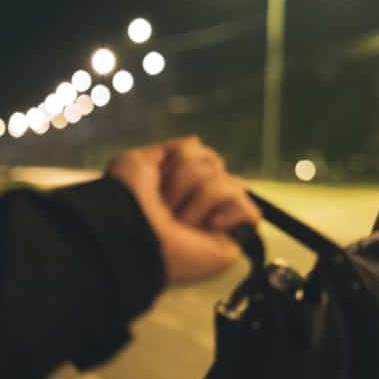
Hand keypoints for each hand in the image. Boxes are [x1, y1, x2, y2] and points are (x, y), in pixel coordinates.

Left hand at [107, 137, 254, 284]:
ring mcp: (222, 217)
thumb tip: (197, 140)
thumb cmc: (129, 204)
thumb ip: (166, 149)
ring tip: (183, 223)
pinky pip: (249, 211)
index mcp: (184, 183)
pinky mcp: (236, 237)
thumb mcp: (136, 163)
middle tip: (167, 206)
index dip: (180, 162)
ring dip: (200, 200)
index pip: (204, 153)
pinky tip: (209, 227)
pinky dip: (228, 216)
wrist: (131, 236)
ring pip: (231, 183)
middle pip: (215, 163)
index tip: (158, 183)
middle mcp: (204, 198)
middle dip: (186, 179)